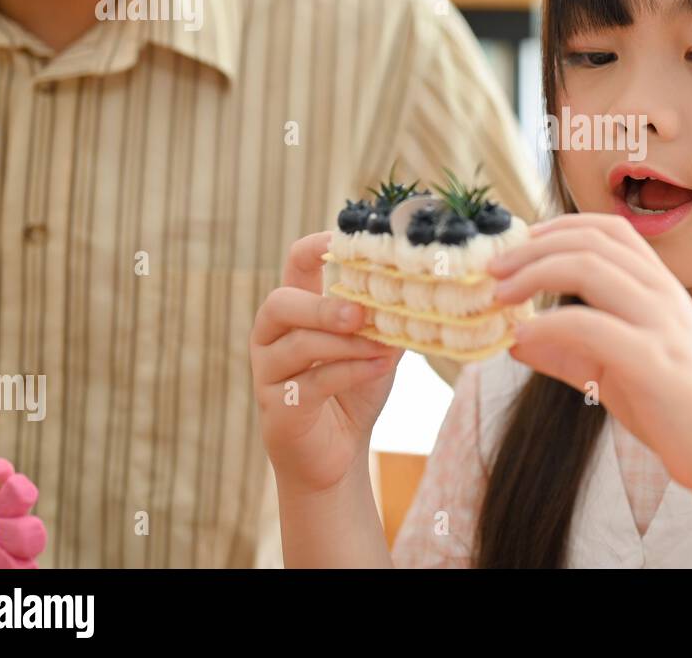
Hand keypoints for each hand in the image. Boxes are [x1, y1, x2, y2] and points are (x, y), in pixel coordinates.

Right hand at [250, 232, 404, 497]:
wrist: (338, 454)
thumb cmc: (354, 390)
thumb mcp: (374, 347)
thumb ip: (385, 318)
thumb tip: (422, 289)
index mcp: (295, 310)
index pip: (294, 264)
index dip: (315, 245)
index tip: (343, 238)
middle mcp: (271, 336)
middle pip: (280, 303)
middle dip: (321, 305)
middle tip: (358, 311)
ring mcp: (269, 373)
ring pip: (297, 344)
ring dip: (344, 343)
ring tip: (381, 346)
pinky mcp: (279, 408)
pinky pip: (311, 383)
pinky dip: (350, 372)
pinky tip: (379, 368)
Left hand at [487, 213, 691, 495]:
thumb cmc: (673, 409)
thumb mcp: (612, 371)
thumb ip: (566, 352)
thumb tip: (514, 340)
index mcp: (661, 288)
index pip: (610, 229)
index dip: (559, 227)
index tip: (518, 243)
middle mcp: (664, 294)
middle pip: (591, 242)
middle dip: (533, 248)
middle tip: (493, 268)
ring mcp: (662, 324)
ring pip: (589, 269)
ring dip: (534, 274)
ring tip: (500, 296)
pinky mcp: (653, 361)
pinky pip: (591, 326)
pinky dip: (549, 325)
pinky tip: (522, 338)